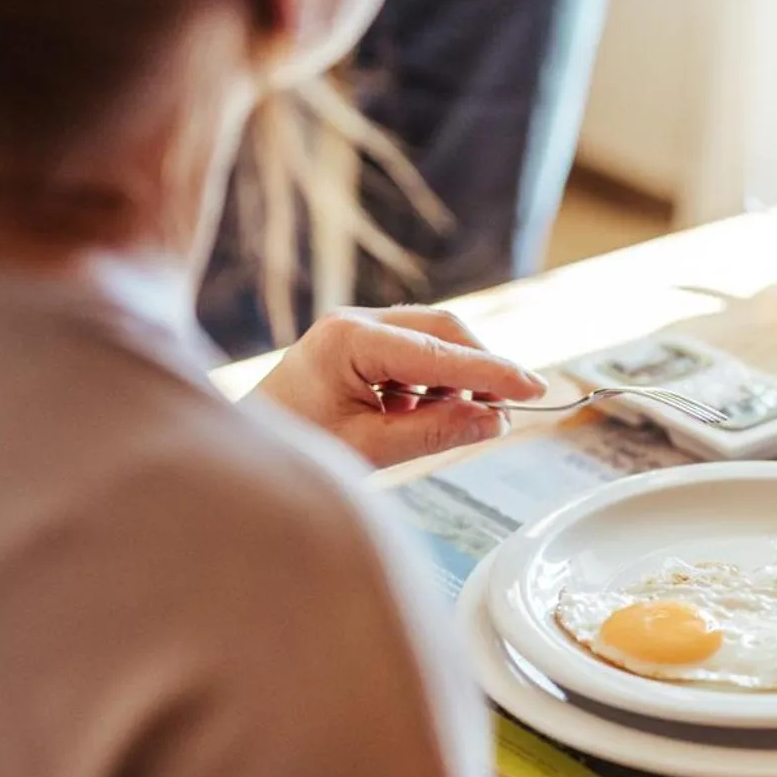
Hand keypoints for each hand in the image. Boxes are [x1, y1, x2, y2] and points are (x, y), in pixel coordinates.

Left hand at [249, 307, 546, 467]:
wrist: (240, 455)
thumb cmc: (293, 449)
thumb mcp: (370, 449)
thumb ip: (436, 432)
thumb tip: (496, 421)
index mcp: (350, 340)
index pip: (441, 353)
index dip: (494, 372)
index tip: (536, 389)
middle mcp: (354, 322)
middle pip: (444, 330)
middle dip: (482, 367)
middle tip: (509, 410)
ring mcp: (356, 328)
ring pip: (435, 338)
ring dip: (460, 375)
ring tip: (469, 419)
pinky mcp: (360, 343)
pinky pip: (417, 351)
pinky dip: (437, 380)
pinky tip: (433, 412)